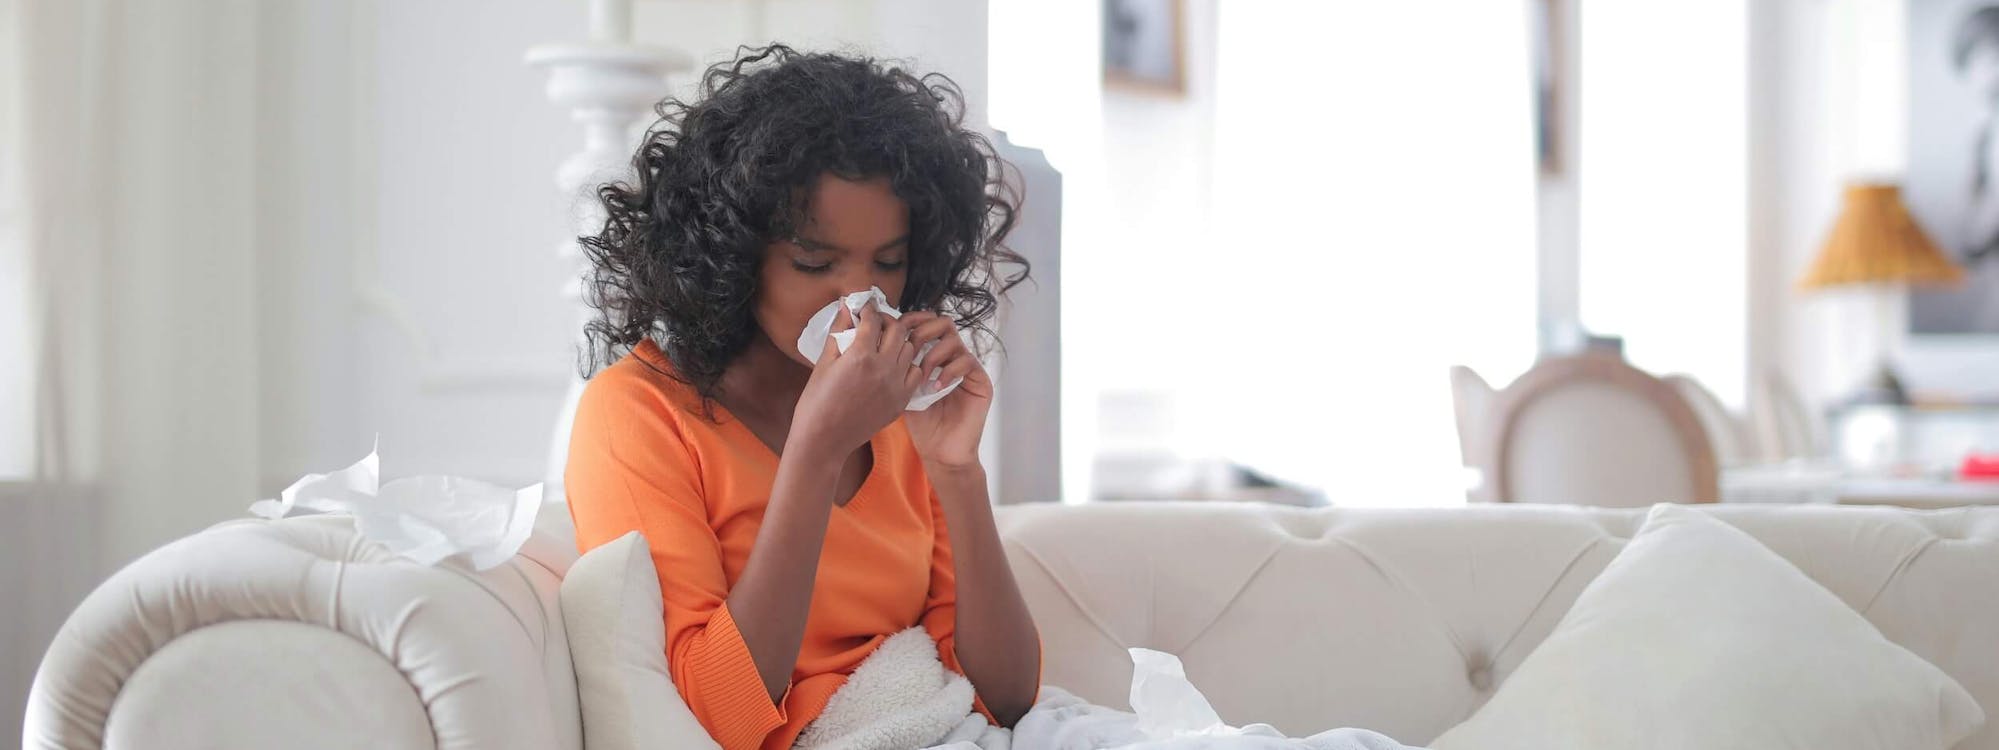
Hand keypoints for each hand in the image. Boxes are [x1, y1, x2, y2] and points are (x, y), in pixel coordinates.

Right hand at [791, 303, 926, 464]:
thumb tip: (845, 307)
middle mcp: (883, 368)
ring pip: (909, 349)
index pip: (872, 320)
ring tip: (885, 343)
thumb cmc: (816, 403)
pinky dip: (907, 364)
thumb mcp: (823, 363)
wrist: (824, 440)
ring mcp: (895, 386)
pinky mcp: (901, 401)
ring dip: (899, 341)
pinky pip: (914, 373)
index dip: (867, 309)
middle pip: (897, 330)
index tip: (864, 307)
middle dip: (886, 321)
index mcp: (860, 356)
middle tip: (875, 322)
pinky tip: (893, 365)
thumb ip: (838, 332)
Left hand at [899, 311, 992, 470]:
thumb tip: (876, 344)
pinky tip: (936, 387)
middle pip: (942, 323)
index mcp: (934, 355)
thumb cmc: (921, 424)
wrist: (940, 451)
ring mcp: (967, 368)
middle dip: (923, 332)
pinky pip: (967, 361)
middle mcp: (952, 357)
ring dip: (933, 355)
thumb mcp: (902, 389)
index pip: (926, 324)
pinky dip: (949, 371)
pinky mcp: (980, 381)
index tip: (895, 331)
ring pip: (953, 340)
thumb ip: (897, 366)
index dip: (912, 322)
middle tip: (910, 349)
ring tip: (922, 376)